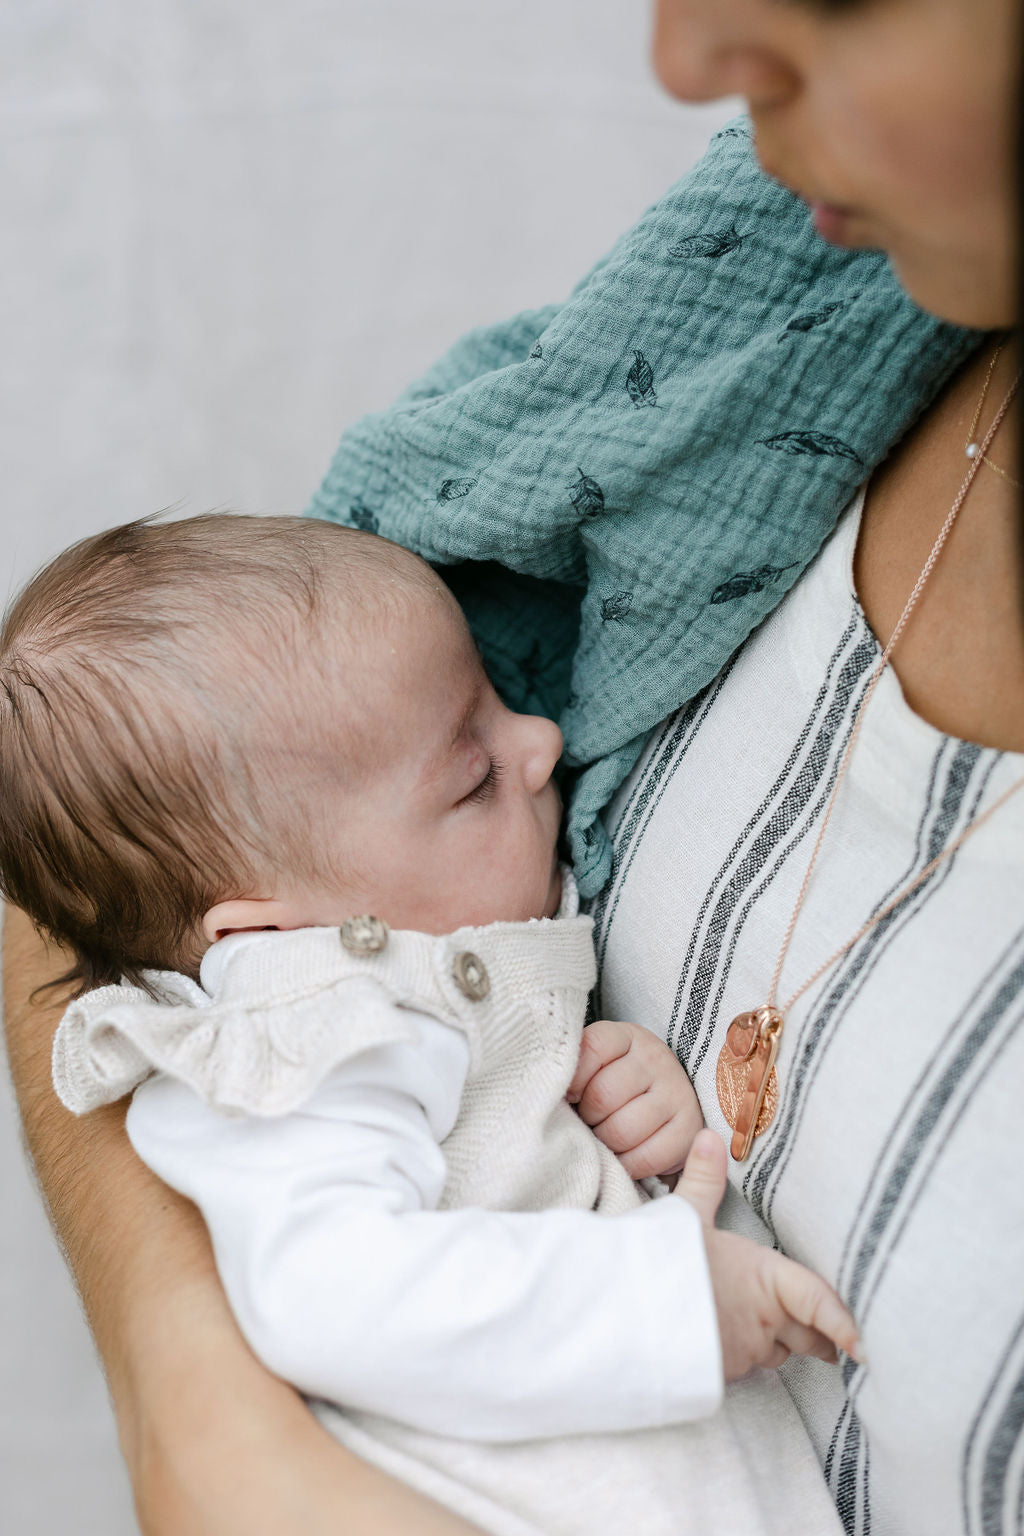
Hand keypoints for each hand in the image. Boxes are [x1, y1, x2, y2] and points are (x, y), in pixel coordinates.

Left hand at [567, 1019, 703, 1180]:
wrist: (669, 1097)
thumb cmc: (618, 1081)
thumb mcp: (598, 1062)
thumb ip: (574, 1067)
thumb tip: (544, 1091)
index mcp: (627, 1036)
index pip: (591, 1048)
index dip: (572, 1078)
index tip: (569, 1095)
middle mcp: (656, 1059)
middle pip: (603, 1096)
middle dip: (588, 1117)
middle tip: (589, 1121)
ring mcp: (676, 1092)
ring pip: (623, 1130)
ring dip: (606, 1143)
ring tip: (605, 1138)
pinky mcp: (689, 1128)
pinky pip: (647, 1157)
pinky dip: (627, 1164)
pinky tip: (623, 1155)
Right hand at [675, 1130, 862, 1378]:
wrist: (627, 1316)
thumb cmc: (664, 1262)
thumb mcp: (686, 1213)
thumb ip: (704, 1179)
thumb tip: (710, 1136)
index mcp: (766, 1278)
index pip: (819, 1300)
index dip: (846, 1323)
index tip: (865, 1344)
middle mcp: (764, 1320)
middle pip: (805, 1336)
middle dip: (820, 1340)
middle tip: (836, 1345)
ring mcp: (742, 1352)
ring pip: (773, 1353)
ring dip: (776, 1344)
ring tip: (775, 1335)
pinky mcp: (719, 1374)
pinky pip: (742, 1366)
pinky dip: (741, 1355)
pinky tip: (727, 1342)